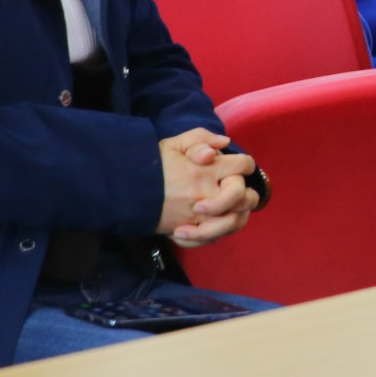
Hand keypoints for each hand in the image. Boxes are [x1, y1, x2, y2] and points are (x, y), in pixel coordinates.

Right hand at [156, 127, 257, 242]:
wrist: (127, 191)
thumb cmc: (152, 165)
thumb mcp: (174, 143)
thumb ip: (201, 139)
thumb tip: (224, 143)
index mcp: (207, 170)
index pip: (243, 166)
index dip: (246, 165)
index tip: (239, 167)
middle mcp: (208, 194)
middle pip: (245, 197)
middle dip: (248, 193)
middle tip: (239, 191)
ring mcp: (201, 216)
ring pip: (235, 221)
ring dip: (238, 215)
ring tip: (231, 209)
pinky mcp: (191, 231)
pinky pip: (215, 237)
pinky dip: (220, 231)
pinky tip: (216, 222)